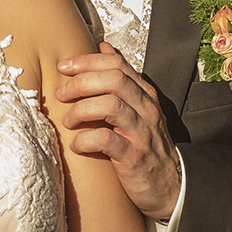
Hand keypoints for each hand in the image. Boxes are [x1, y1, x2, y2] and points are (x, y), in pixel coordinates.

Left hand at [56, 42, 180, 220]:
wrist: (170, 185)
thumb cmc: (146, 145)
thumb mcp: (137, 106)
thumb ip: (121, 77)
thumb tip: (102, 47)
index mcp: (144, 94)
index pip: (116, 64)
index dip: (86, 61)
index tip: (63, 67)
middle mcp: (146, 109)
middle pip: (113, 80)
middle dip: (81, 82)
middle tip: (61, 94)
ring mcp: (142, 132)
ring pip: (111, 105)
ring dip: (82, 110)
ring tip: (68, 120)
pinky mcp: (135, 157)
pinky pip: (107, 140)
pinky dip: (86, 139)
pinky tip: (77, 144)